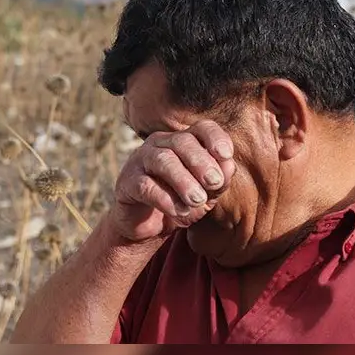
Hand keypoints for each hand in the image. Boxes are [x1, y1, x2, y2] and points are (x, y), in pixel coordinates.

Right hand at [109, 121, 236, 241]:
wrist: (148, 225)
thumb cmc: (180, 201)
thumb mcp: (205, 193)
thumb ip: (218, 180)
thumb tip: (228, 167)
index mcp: (182, 142)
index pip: (201, 128)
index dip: (215, 138)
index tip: (226, 155)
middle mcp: (160, 144)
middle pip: (182, 142)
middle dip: (201, 162)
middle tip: (215, 183)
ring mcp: (140, 161)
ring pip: (163, 160)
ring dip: (184, 180)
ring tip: (198, 200)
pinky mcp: (127, 183)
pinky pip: (145, 185)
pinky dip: (165, 199)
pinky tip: (179, 212)